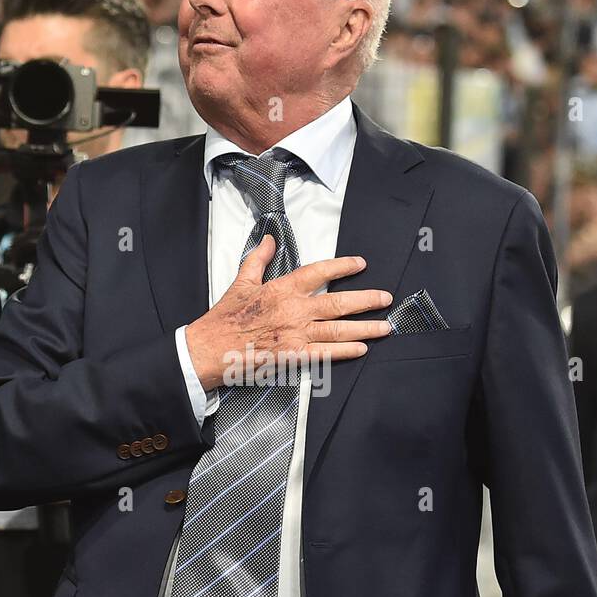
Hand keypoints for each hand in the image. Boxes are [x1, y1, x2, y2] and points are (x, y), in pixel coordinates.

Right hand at [185, 234, 393, 390]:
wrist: (210, 348)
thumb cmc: (225, 317)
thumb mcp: (241, 281)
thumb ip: (259, 259)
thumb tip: (270, 240)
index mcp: (282, 289)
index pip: (319, 272)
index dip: (342, 267)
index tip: (360, 264)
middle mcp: (294, 310)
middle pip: (338, 302)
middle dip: (366, 300)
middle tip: (386, 298)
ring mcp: (295, 334)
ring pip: (338, 329)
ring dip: (365, 328)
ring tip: (385, 326)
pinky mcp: (293, 356)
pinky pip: (325, 353)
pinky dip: (345, 351)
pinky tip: (362, 349)